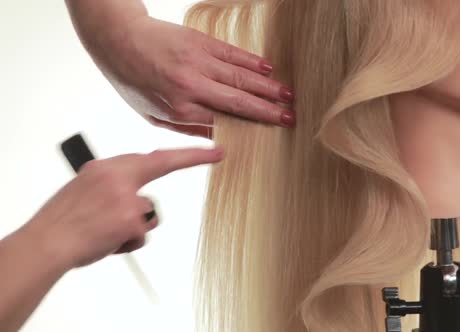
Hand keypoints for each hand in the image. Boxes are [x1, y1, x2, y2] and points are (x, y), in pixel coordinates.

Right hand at [24, 146, 223, 269]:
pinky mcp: (130, 220)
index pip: (153, 155)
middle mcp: (117, 177)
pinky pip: (141, 234)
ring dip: (135, 224)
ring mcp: (126, 198)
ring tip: (107, 230)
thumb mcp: (86, 187)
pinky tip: (108, 240)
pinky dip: (128, 242)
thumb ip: (114, 183)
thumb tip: (136, 189)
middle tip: (217, 154)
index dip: (185, 152)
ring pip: (149, 212)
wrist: (47, 242)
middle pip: (162, 166)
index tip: (211, 149)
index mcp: (106, 167)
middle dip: (192, 158)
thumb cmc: (64, 219)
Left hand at [101, 16, 295, 137]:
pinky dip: (252, 62)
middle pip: (238, 101)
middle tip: (290, 117)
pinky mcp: (200, 42)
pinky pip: (232, 53)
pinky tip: (268, 70)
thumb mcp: (153, 115)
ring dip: (267, 87)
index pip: (223, 121)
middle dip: (267, 110)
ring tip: (288, 96)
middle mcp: (191, 86)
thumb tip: (218, 138)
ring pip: (240, 77)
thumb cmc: (134, 81)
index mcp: (179, 109)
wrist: (118, 39)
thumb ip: (187, 127)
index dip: (249, 127)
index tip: (269, 133)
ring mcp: (197, 61)